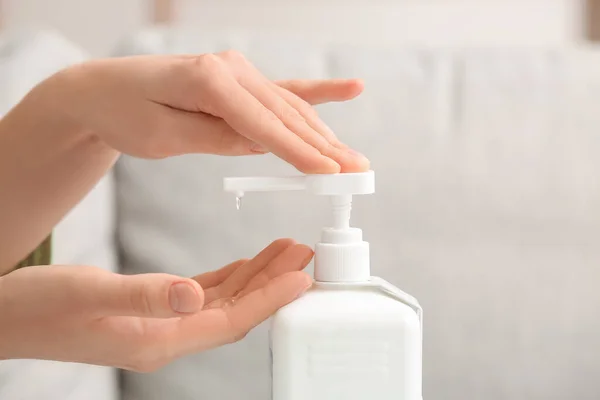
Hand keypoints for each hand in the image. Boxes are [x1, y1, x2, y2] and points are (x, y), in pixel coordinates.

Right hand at [0, 239, 311, 371]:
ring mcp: (161, 327)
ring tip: (286, 251)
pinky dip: (229, 279)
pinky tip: (245, 265)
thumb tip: (193, 296)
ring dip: (256, 277)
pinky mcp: (153, 313)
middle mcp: (167, 338)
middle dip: (274, 284)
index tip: (303, 277)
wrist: (8, 318)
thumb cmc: (39, 309)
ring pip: (224, 303)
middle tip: (306, 255)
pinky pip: (203, 297)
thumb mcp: (88, 295)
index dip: (270, 299)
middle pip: (237, 312)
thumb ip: (143, 295)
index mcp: (158, 341)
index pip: (231, 321)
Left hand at [43, 51, 369, 173]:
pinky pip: (283, 91)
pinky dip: (317, 94)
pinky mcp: (239, 79)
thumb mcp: (163, 136)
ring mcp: (238, 70)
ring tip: (353, 158)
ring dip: (322, 134)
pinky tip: (350, 89)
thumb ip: (215, 138)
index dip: (297, 152)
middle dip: (323, 147)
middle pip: (285, 114)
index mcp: (208, 79)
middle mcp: (229, 68)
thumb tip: (261, 146)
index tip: (329, 174)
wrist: (106, 89)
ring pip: (289, 107)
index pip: (262, 124)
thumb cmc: (126, 112)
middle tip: (358, 170)